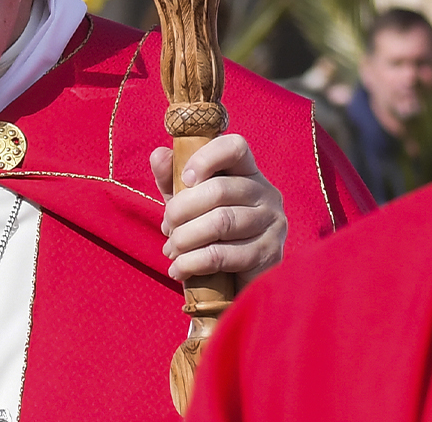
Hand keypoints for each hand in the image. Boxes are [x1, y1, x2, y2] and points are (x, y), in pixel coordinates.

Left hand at [149, 134, 285, 284]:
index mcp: (247, 172)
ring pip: (220, 222)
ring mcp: (273, 224)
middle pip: (218, 190)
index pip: (234, 147)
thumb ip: (171, 179)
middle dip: (180, 210)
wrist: (232, 284)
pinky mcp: (269, 255)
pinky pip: (223, 254)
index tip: (184, 179)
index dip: (206, 158)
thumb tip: (159, 154)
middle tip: (167, 228)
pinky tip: (179, 269)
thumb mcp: (186, 204)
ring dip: (185, 238)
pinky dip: (193, 262)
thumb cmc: (209, 235)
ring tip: (171, 250)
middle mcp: (266, 194)